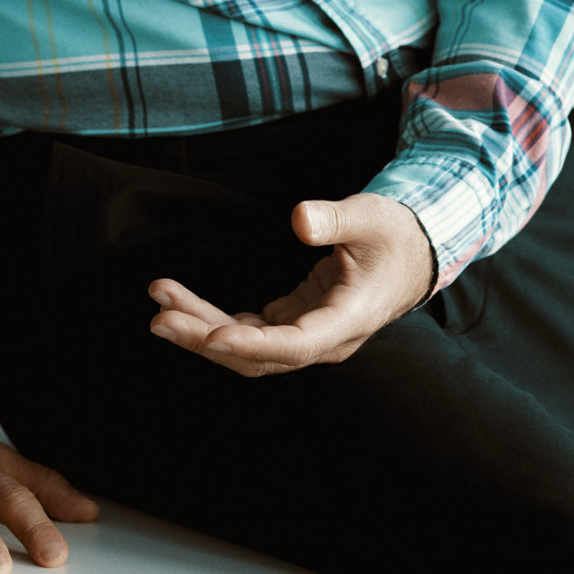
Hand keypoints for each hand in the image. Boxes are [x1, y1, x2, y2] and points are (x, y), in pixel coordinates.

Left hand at [148, 191, 433, 377]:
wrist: (413, 255)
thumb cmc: (393, 235)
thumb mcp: (370, 217)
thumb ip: (335, 219)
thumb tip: (298, 219)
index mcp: (347, 320)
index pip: (294, 345)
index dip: (252, 344)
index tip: (212, 335)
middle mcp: (323, 340)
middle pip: (258, 356)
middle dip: (206, 338)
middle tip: (160, 317)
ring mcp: (307, 334)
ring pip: (248, 346)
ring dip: (201, 327)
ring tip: (160, 301)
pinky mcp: (295, 322)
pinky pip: (250, 330)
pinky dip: (215, 318)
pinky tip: (183, 302)